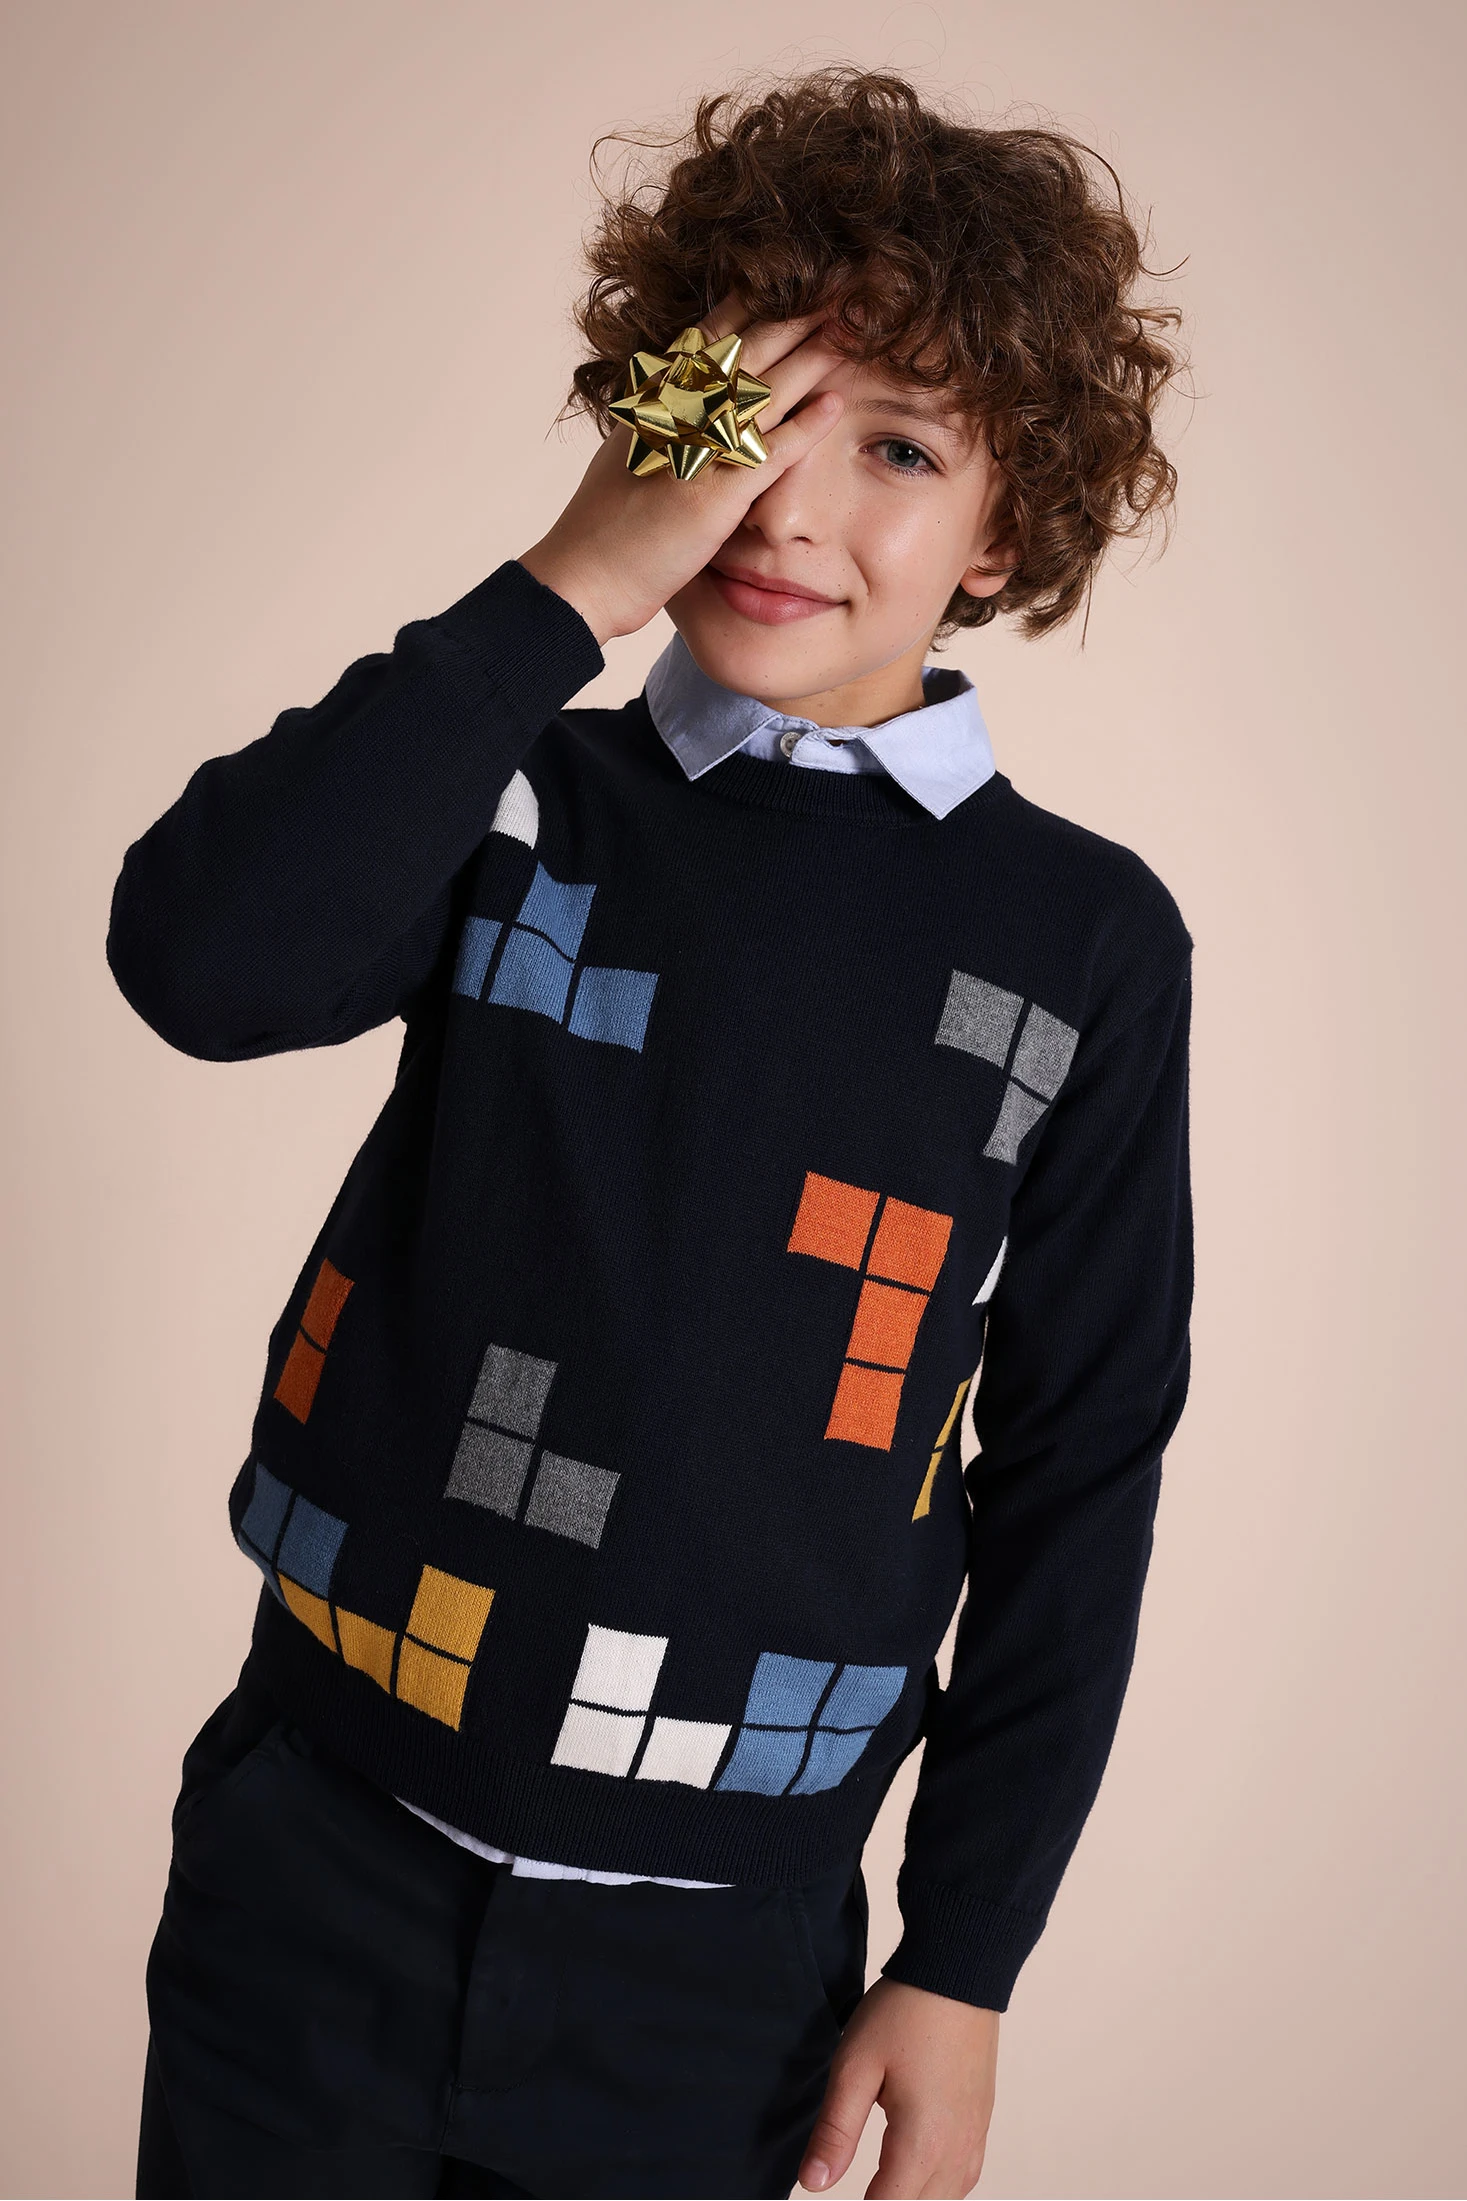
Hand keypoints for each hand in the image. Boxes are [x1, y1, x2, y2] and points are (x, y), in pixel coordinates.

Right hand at [518, 297, 845, 644]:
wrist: (582, 575)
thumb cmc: (602, 524)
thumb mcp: (627, 449)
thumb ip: (656, 416)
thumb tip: (675, 394)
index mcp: (654, 397)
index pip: (710, 335)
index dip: (753, 303)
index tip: (791, 276)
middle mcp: (675, 412)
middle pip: (747, 349)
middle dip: (797, 314)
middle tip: (840, 285)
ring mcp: (695, 450)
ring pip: (766, 390)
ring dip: (812, 357)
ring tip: (853, 328)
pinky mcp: (714, 495)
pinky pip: (771, 452)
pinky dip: (806, 426)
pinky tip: (836, 405)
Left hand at [799, 1978, 999, 2199]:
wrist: (959, 1970)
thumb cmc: (905, 2012)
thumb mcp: (855, 2066)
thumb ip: (835, 2131)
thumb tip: (814, 2183)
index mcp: (922, 2143)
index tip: (833, 2197)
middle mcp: (956, 2150)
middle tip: (856, 2189)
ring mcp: (975, 2135)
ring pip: (946, 2197)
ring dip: (914, 2196)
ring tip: (882, 2185)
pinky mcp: (982, 2118)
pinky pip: (965, 2176)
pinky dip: (941, 2185)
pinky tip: (920, 2171)